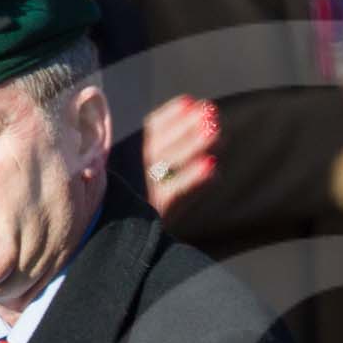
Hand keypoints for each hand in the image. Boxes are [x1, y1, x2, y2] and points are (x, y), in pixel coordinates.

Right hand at [142, 95, 219, 214]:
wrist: (126, 241)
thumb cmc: (151, 202)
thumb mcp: (159, 173)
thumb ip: (173, 144)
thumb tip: (198, 110)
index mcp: (130, 158)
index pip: (150, 130)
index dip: (170, 115)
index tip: (190, 101)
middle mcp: (132, 174)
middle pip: (158, 144)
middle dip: (185, 126)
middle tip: (210, 112)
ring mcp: (142, 194)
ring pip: (164, 164)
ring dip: (191, 145)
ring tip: (216, 131)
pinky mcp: (154, 215)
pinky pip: (173, 194)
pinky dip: (193, 180)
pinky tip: (213, 169)